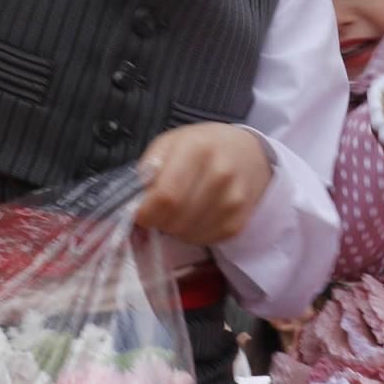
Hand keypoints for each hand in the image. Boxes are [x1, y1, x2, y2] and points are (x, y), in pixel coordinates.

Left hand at [136, 124, 272, 245]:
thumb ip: (149, 168)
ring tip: (179, 211)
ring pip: (189, 234)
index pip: (165, 196)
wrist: (249, 153)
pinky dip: (193, 235)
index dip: (146, 212)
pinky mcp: (239, 221)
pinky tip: (195, 217)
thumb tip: (135, 202)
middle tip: (160, 210)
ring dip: (175, 229)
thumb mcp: (170, 143)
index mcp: (196, 148)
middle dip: (159, 221)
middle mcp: (220, 173)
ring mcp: (233, 199)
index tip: (141, 212)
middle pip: (176, 219)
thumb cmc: (202, 147)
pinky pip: (205, 240)